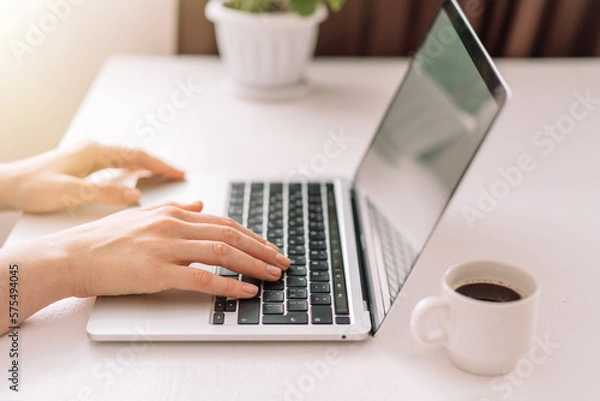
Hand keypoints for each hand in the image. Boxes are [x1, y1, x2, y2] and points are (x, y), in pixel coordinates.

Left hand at [0, 141, 184, 212]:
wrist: (8, 185)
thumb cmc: (32, 187)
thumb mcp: (71, 193)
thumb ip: (105, 193)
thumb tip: (135, 195)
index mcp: (93, 152)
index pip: (136, 155)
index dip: (160, 164)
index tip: (178, 173)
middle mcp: (94, 150)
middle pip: (135, 154)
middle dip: (159, 164)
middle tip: (179, 174)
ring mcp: (89, 156)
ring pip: (127, 159)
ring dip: (147, 167)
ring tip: (165, 176)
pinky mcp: (85, 165)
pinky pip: (117, 165)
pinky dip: (133, 171)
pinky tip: (138, 178)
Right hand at [52, 201, 289, 298]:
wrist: (70, 256)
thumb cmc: (103, 239)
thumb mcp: (141, 215)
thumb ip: (173, 208)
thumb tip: (199, 204)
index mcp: (172, 213)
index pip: (224, 223)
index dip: (252, 236)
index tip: (270, 248)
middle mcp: (173, 225)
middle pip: (230, 236)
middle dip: (262, 249)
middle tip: (282, 263)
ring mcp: (165, 247)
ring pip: (222, 253)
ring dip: (254, 265)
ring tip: (273, 276)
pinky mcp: (156, 271)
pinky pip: (201, 278)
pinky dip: (228, 285)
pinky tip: (246, 291)